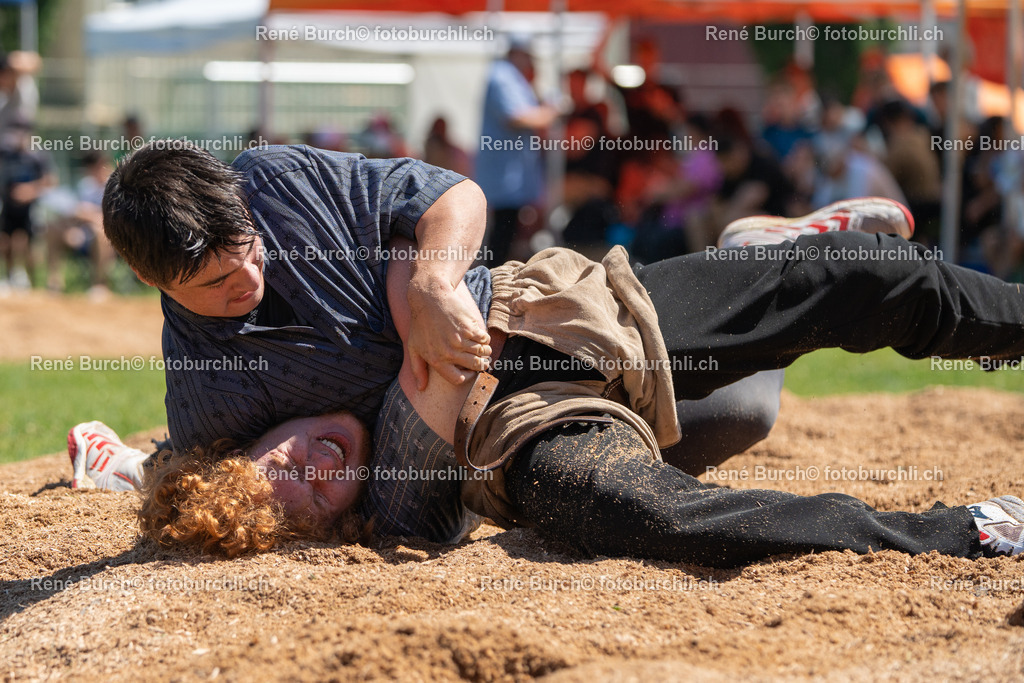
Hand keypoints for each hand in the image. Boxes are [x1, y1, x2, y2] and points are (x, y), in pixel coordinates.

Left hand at [407, 275, 490, 389]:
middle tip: (481, 359)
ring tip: (482, 347)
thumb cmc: (420, 323)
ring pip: (483, 353)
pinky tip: (478, 334)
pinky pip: (484, 339)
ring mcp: (460, 340)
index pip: (458, 379)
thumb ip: (417, 369)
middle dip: (481, 364)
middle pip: (475, 366)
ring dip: (485, 351)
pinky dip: (484, 338)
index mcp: (437, 360)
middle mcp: (449, 353)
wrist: (430, 297)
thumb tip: (421, 388)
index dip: (467, 376)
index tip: (469, 370)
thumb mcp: (413, 347)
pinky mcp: (469, 328)